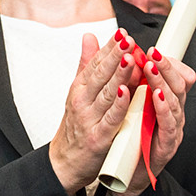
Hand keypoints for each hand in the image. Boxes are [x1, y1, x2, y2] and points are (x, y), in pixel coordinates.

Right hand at [47, 30, 141, 195]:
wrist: (65, 162)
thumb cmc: (76, 127)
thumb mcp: (77, 92)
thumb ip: (86, 64)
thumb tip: (90, 36)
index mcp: (79, 88)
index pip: (95, 63)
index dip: (108, 47)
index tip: (121, 33)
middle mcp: (82, 101)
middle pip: (100, 74)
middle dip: (115, 55)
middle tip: (127, 39)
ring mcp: (89, 119)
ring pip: (107, 93)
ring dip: (118, 75)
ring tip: (130, 59)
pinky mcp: (98, 137)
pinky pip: (110, 119)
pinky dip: (118, 105)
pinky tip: (126, 93)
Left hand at [115, 47, 195, 195]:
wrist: (121, 174)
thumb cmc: (126, 138)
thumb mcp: (123, 103)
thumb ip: (122, 76)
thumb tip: (117, 48)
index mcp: (161, 101)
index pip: (172, 76)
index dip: (166, 61)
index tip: (152, 47)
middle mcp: (170, 113)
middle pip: (177, 84)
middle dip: (166, 67)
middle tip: (152, 53)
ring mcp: (171, 129)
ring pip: (175, 102)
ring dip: (163, 83)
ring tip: (152, 68)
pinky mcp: (166, 146)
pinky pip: (168, 126)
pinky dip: (163, 110)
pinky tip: (156, 97)